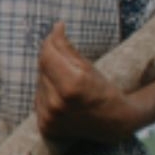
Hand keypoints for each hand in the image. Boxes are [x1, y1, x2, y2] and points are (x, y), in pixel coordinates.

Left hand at [35, 22, 132, 143]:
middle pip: (42, 70)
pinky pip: (38, 101)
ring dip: (49, 80)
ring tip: (68, 86)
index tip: (57, 30)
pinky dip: (47, 95)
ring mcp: (50, 118)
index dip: (50, 42)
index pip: (47, 56)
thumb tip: (55, 27)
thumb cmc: (104, 91)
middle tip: (70, 68)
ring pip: (39, 85)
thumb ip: (66, 48)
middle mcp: (57, 104)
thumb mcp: (88, 67)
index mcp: (71, 87)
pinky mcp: (45, 127)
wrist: (115, 124)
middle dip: (53, 63)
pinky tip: (62, 99)